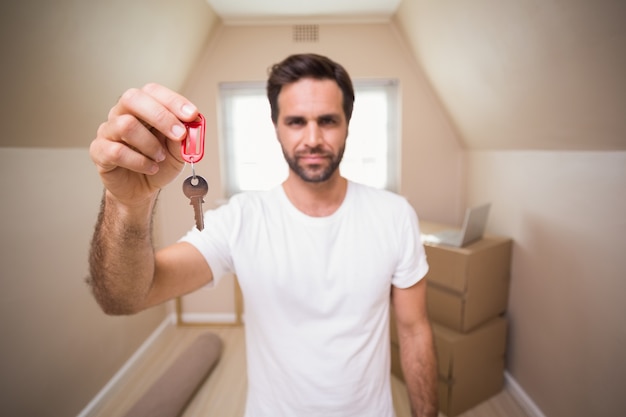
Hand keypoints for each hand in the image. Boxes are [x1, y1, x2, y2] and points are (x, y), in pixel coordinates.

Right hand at [90, 83, 198, 206]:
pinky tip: (150, 168)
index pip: (153, 91)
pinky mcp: (99, 151)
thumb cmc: (157, 163)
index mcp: (142, 108)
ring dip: (151, 144)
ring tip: (160, 157)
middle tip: (179, 135)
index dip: (173, 101)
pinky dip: (140, 162)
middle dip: (161, 116)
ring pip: (126, 125)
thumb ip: (184, 138)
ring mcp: (108, 131)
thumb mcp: (178, 151)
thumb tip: (191, 126)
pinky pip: (117, 151)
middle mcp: (122, 114)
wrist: (141, 189)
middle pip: (133, 99)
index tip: (191, 114)